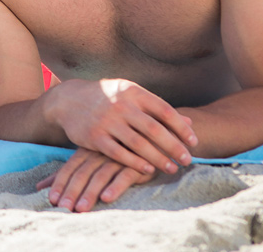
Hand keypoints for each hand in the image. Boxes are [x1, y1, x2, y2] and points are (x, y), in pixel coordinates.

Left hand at [36, 147, 155, 211]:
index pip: (69, 168)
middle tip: (64, 209)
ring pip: (100, 176)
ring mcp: (117, 158)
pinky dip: (115, 186)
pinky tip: (107, 198)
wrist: (147, 135)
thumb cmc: (111, 151)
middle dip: (72, 192)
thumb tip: (39, 186)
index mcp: (86, 151)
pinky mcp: (137, 164)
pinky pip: (125, 176)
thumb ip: (66, 172)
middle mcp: (99, 153)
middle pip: (82, 174)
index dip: (60, 184)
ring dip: (90, 193)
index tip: (52, 201)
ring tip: (81, 209)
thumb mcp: (88, 158)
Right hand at [48, 78, 196, 174]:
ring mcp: (106, 121)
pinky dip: (135, 162)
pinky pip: (118, 153)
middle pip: (154, 129)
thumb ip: (156, 109)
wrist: (69, 100)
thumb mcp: (130, 95)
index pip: (164, 110)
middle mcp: (120, 105)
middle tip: (187, 160)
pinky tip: (147, 169)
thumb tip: (189, 122)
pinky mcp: (94, 136)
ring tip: (171, 168)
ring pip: (138, 143)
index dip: (181, 127)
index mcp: (133, 92)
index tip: (193, 142)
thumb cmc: (107, 98)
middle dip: (173, 146)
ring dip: (157, 158)